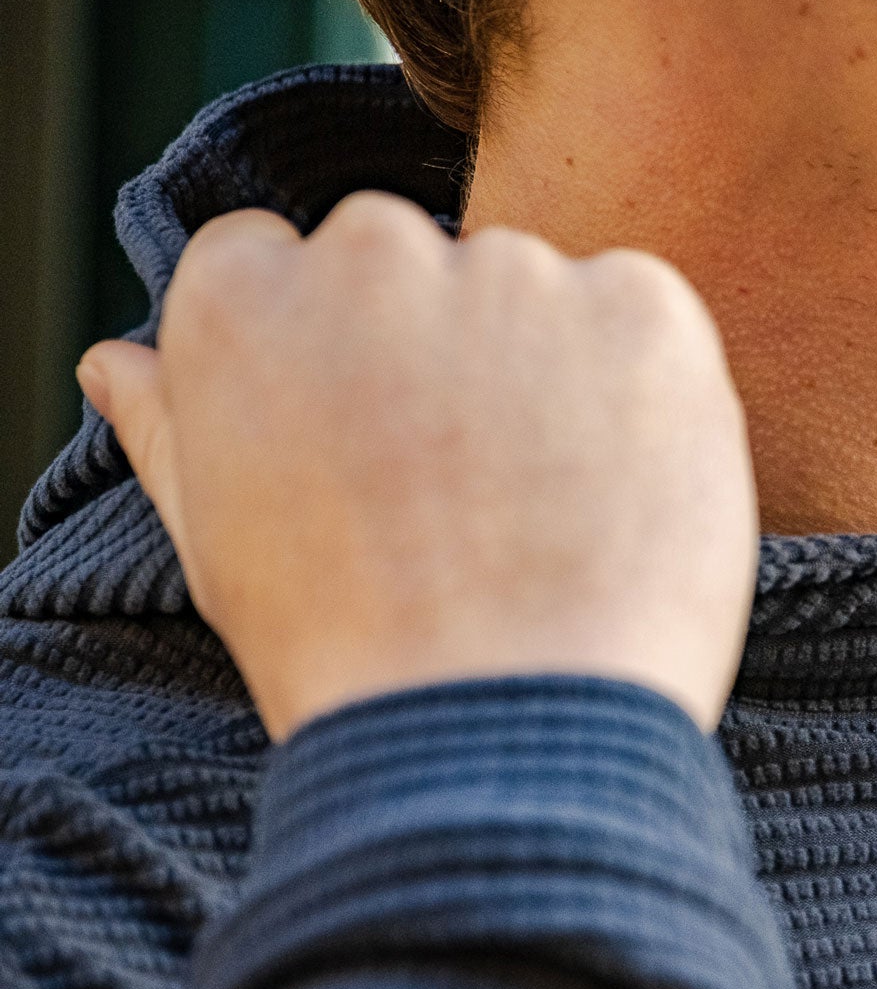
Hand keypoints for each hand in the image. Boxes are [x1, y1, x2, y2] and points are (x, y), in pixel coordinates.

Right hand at [77, 192, 757, 739]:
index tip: (370, 440)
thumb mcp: (222, 541)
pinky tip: (623, 492)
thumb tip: (116, 361)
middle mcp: (375, 256)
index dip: (333, 359)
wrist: (503, 732)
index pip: (280, 262)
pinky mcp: (643, 308)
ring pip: (537, 294)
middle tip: (471, 491)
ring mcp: (517, 276)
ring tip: (552, 511)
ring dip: (550, 369)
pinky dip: (647, 390)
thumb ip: (173, 426)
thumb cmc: (355, 655)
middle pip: (416, 266)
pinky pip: (647, 319)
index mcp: (244, 298)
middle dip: (443, 353)